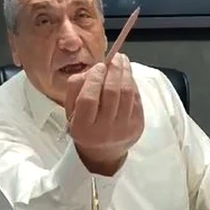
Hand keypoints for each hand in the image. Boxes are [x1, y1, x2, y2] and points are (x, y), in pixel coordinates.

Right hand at [64, 53, 143, 174]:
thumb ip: (76, 88)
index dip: (94, 79)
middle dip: (113, 71)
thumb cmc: (85, 126)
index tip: (98, 66)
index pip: (88, 98)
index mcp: (82, 128)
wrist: (103, 152)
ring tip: (122, 61)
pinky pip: (136, 98)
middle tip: (114, 58)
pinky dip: (132, 83)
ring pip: (127, 93)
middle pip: (111, 93)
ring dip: (126, 73)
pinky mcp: (137, 126)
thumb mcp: (71, 110)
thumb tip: (94, 69)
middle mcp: (104, 131)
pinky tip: (127, 75)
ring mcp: (123, 129)